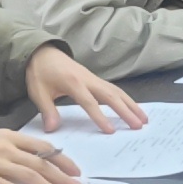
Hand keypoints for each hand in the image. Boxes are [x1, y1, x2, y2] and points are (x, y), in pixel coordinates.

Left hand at [19, 47, 145, 134]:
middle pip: (111, 95)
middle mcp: (88, 79)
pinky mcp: (96, 79)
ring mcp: (94, 78)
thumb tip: (52, 129)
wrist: (42, 52)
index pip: (89, 102)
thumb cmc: (40, 72)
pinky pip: (114, 89)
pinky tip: (134, 108)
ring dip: (131, 105)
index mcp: (73, 82)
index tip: (111, 131)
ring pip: (117, 91)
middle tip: (138, 125)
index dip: (100, 117)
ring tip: (144, 119)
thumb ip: (47, 110)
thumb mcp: (38, 91)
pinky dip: (126, 99)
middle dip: (126, 111)